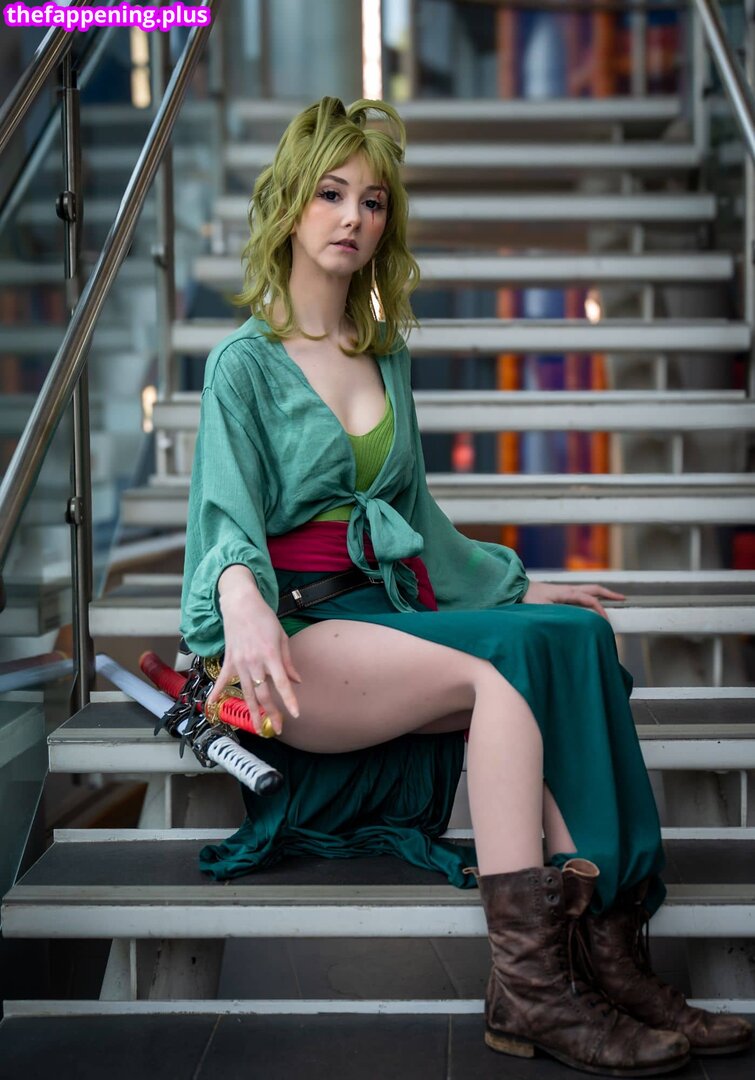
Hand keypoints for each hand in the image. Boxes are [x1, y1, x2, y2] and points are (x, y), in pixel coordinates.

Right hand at [206, 589, 301, 735]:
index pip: (282, 684)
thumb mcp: (281, 637)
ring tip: (258, 728)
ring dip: (253, 712)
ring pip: (247, 692)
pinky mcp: (229, 660)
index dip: (289, 701)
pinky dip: (217, 693)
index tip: (296, 714)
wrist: (241, 604)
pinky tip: (212, 706)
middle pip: (263, 693)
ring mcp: (240, 662)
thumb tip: (296, 681)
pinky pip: (223, 680)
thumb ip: (288, 661)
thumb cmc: (264, 618)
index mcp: (270, 655)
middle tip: (278, 727)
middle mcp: (255, 662)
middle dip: (272, 713)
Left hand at [521, 580, 624, 620]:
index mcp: (567, 593)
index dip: (600, 610)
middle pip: (595, 589)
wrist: (518, 589)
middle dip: (610, 594)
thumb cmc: (528, 599)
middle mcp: (569, 589)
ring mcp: (567, 589)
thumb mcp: (542, 609)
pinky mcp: (563, 592)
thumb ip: (556, 615)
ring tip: (614, 598)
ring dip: (603, 593)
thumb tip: (569, 624)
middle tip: (623, 599)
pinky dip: (593, 595)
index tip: (606, 620)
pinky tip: (595, 602)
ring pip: (590, 589)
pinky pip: (583, 592)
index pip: (589, 600)